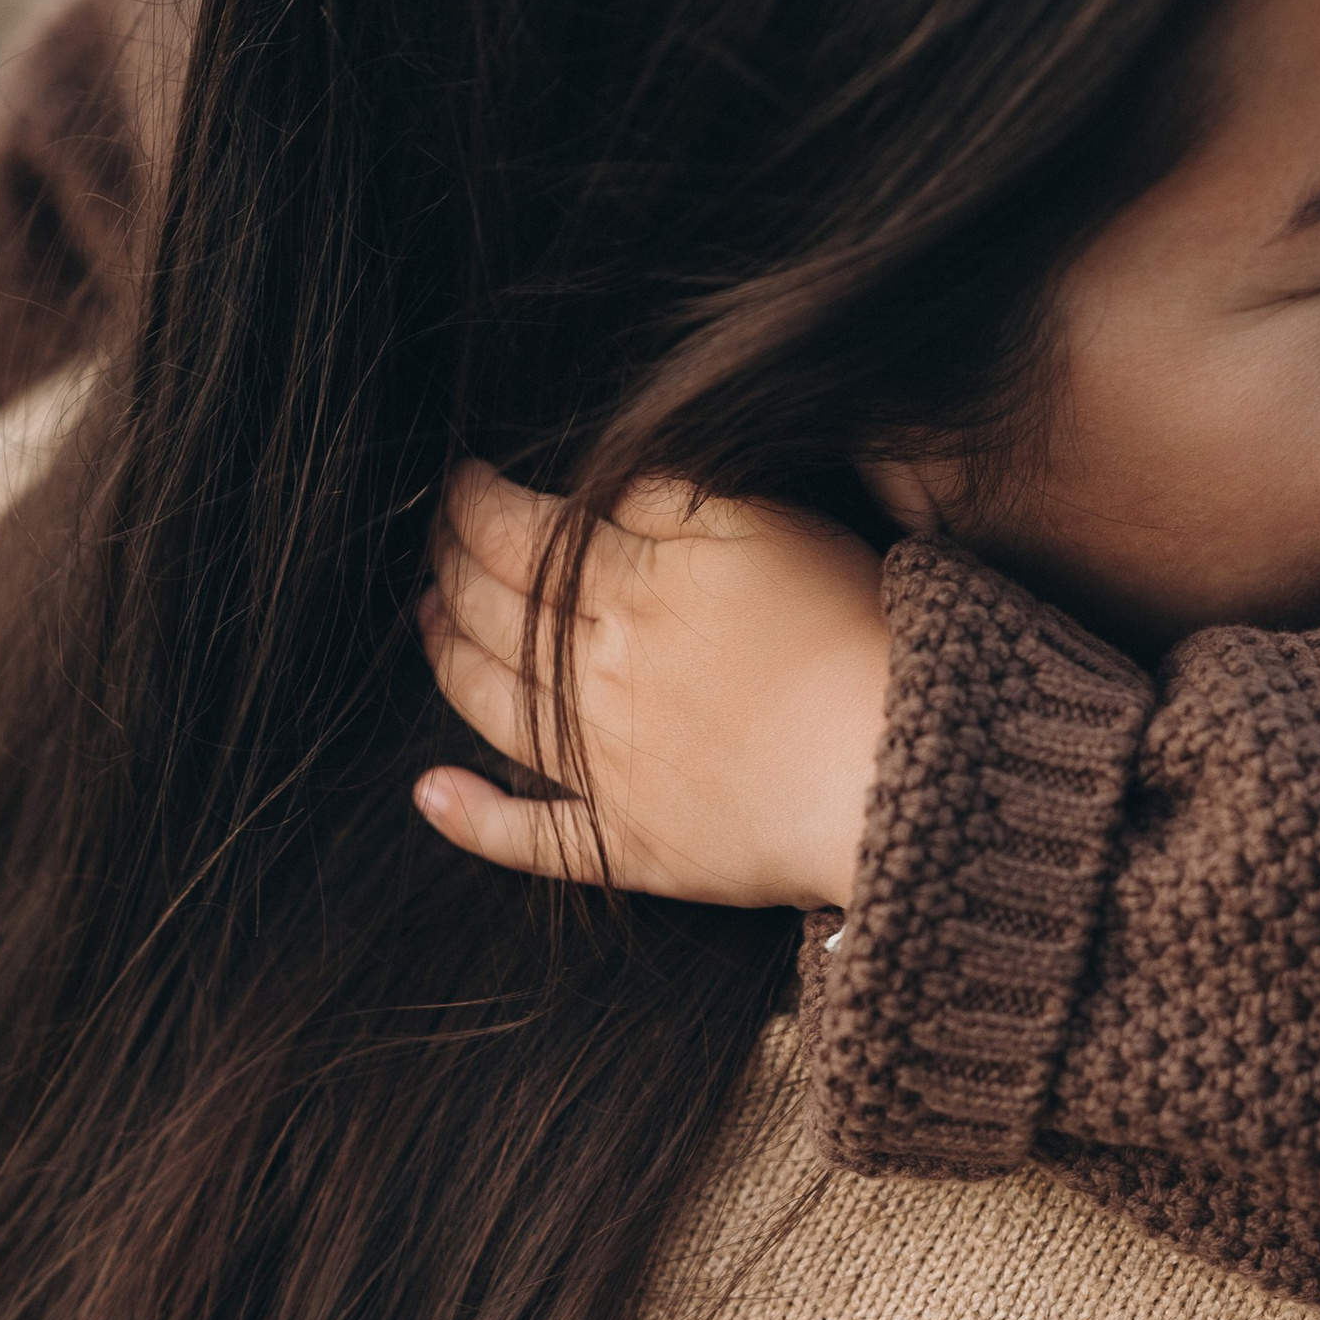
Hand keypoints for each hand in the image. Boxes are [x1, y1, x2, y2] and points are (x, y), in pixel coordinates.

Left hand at [416, 467, 889, 910]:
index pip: (513, 532)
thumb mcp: (761, 519)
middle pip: (489, 611)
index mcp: (625, 586)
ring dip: (443, 658)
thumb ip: (658, 495)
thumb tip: (584, 491)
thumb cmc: (847, 627)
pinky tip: (431, 793)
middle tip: (433, 541)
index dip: (471, 501)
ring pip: (489, 705)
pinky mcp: (630, 842)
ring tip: (424, 623)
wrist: (895, 764)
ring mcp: (604, 766)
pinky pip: (527, 837)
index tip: (456, 477)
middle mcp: (595, 673)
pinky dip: (470, 816)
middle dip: (449, 566)